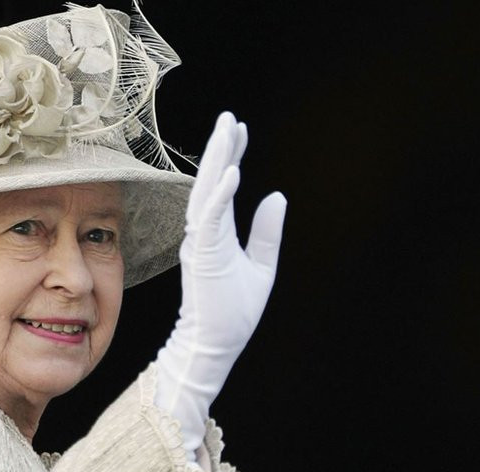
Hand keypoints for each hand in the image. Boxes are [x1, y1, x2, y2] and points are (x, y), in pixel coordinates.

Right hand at [153, 111, 286, 460]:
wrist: (215, 346)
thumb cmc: (233, 312)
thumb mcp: (261, 266)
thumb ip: (266, 232)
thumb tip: (277, 196)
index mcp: (216, 234)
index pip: (222, 187)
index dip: (230, 156)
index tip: (238, 129)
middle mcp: (204, 233)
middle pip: (211, 181)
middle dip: (220, 148)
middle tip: (228, 117)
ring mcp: (201, 243)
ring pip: (207, 192)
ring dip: (217, 161)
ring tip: (227, 130)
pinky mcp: (203, 256)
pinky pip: (211, 218)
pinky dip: (221, 194)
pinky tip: (233, 171)